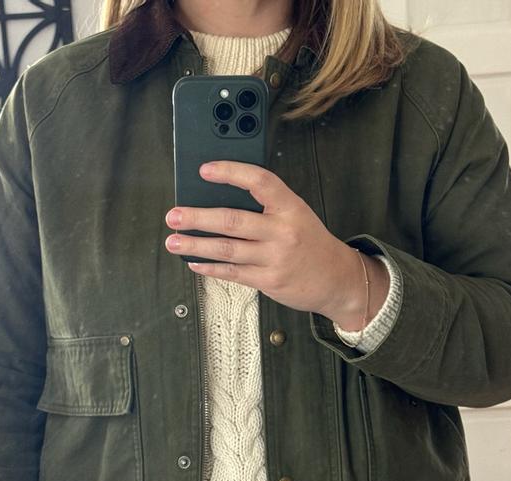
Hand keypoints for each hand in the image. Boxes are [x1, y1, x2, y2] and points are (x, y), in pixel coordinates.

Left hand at [164, 160, 374, 321]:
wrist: (336, 279)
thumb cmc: (310, 242)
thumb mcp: (296, 214)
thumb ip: (266, 206)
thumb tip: (219, 200)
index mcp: (290, 206)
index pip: (259, 181)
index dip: (230, 173)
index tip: (205, 170)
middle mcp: (282, 231)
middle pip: (232, 220)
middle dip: (197, 218)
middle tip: (174, 215)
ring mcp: (275, 258)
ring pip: (227, 249)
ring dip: (195, 245)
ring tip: (173, 241)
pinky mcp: (268, 281)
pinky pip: (232, 272)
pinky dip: (210, 268)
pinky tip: (194, 262)